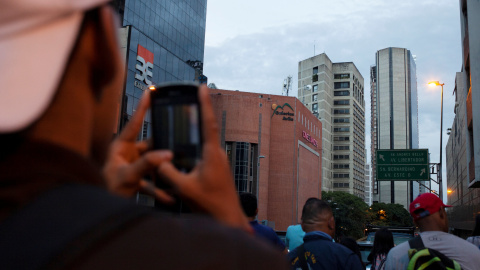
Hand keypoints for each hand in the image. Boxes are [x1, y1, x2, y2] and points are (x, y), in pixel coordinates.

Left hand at [103, 91, 174, 203]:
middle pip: (151, 146)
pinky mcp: (135, 181)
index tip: (150, 92)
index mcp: (121, 146)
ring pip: (153, 165)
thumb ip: (147, 164)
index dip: (143, 107)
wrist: (97, 210)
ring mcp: (132, 167)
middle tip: (178, 147)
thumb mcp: (128, 176)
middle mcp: (127, 154)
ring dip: (163, 172)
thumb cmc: (105, 190)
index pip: (134, 123)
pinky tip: (170, 197)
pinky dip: (160, 190)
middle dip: (164, 149)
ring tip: (177, 174)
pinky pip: (151, 183)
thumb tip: (166, 154)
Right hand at [159, 84, 251, 232]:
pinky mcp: (217, 168)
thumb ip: (168, 173)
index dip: (205, 104)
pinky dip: (196, 146)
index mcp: (212, 154)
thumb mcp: (184, 188)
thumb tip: (158, 160)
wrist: (228, 218)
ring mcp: (219, 161)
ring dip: (197, 131)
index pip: (209, 123)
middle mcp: (218, 154)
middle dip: (200, 113)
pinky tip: (186, 150)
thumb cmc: (210, 204)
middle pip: (207, 129)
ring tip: (185, 120)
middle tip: (191, 97)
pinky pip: (205, 152)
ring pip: (205, 142)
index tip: (203, 87)